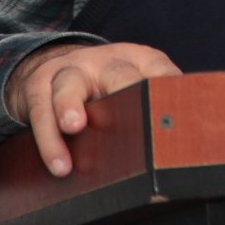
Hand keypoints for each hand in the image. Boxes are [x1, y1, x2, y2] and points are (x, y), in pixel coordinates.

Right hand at [4, 41, 181, 177]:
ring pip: (69, 84)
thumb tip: (184, 139)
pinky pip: (41, 112)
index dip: (170, 88)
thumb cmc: (104, 88)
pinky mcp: (39, 87)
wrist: (53, 68)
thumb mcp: (133, 86)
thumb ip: (156, 105)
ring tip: (73, 127)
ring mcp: (70, 70)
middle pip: (116, 71)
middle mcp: (104, 60)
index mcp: (137, 60)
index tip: (179, 111)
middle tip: (133, 108)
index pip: (159, 71)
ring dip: (69, 106)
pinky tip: (59, 163)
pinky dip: (49, 140)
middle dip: (124, 87)